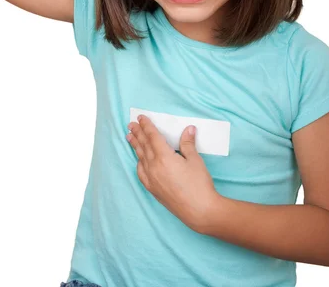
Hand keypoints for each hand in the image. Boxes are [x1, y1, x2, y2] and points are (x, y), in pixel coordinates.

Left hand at [127, 115, 217, 232]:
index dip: (146, 126)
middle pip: (144, 145)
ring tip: (129, 137)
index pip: (152, 136)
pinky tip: (139, 160)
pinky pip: (141, 172)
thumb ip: (188, 144)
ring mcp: (151, 179)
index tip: (140, 118)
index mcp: (164, 157)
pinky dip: (139, 162)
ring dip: (135, 146)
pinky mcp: (153, 189)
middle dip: (138, 133)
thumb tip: (189, 129)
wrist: (199, 210)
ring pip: (140, 158)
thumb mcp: (195, 160)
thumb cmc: (199, 184)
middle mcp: (154, 167)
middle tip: (131, 124)